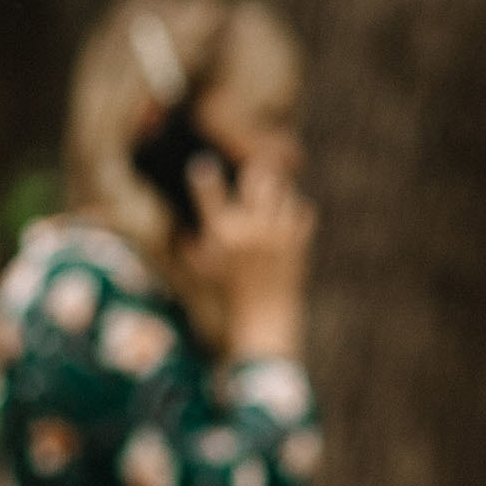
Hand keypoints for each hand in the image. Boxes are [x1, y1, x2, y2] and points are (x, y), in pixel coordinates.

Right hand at [181, 155, 313, 359]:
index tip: (206, 167)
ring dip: (278, 188)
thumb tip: (181, 222)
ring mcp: (277, 234)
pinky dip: (298, 208)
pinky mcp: (298, 244)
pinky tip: (288, 215)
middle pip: (256, 177)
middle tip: (254, 169)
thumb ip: (188, 242)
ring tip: (272, 195)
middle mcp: (249, 228)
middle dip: (255, 168)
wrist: (264, 318)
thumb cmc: (228, 293)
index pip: (209, 188)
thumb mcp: (202, 267)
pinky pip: (304, 210)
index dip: (205, 173)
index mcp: (221, 231)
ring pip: (283, 190)